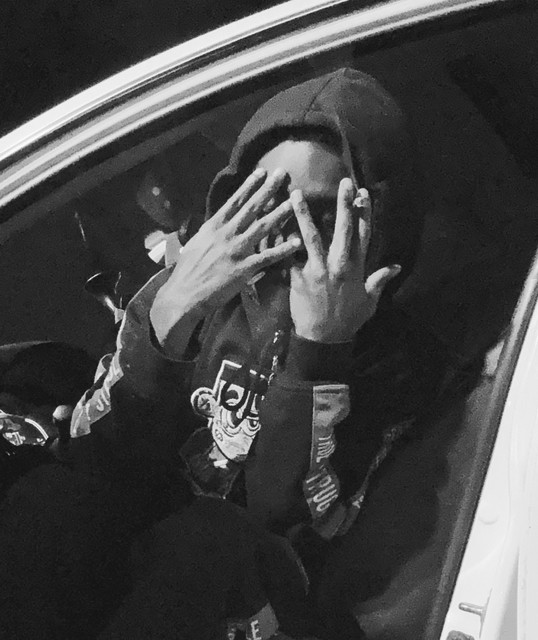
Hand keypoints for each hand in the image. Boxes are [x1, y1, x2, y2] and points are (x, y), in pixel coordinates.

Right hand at [151, 168, 300, 355]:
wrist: (183, 294)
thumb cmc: (187, 271)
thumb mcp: (196, 244)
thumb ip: (210, 232)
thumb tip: (218, 223)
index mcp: (213, 227)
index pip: (234, 201)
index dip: (249, 186)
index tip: (262, 172)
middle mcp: (226, 234)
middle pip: (251, 208)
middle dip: (268, 190)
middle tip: (283, 174)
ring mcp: (236, 251)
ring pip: (262, 228)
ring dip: (279, 213)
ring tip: (293, 201)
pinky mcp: (243, 269)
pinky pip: (267, 257)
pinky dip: (282, 249)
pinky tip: (296, 242)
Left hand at [289, 179, 400, 343]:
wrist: (324, 339)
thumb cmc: (348, 320)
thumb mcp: (370, 301)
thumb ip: (380, 280)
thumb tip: (397, 266)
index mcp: (356, 268)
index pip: (363, 234)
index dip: (364, 213)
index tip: (363, 193)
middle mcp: (338, 264)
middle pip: (342, 229)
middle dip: (343, 204)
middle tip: (343, 182)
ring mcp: (317, 269)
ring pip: (311, 237)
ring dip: (303, 214)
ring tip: (295, 195)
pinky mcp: (298, 277)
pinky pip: (288, 256)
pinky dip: (281, 241)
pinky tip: (274, 226)